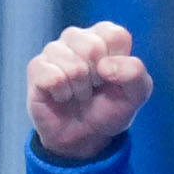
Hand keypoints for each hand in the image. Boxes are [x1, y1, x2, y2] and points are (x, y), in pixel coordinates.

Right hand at [26, 21, 154, 165]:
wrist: (84, 137)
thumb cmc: (109, 109)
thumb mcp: (137, 94)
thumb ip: (135, 73)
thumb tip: (105, 66)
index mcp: (103, 35)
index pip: (115, 36)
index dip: (117, 63)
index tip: (112, 78)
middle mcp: (77, 37)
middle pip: (93, 47)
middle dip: (97, 79)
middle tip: (93, 88)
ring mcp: (54, 50)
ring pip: (73, 65)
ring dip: (80, 89)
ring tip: (78, 94)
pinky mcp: (36, 67)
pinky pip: (53, 77)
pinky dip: (62, 94)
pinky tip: (61, 96)